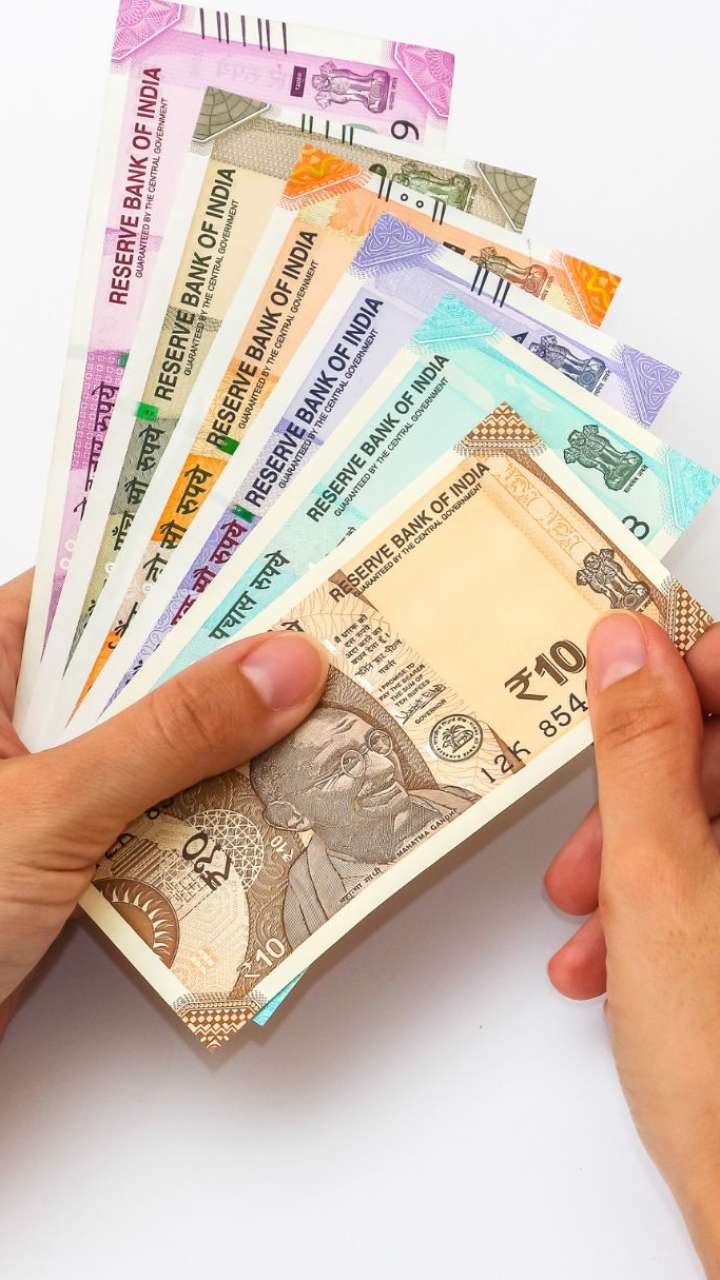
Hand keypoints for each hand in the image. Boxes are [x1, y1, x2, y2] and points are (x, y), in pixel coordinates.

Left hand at [0, 571, 326, 1037]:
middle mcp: (6, 715)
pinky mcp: (57, 849)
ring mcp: (33, 783)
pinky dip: (197, 809)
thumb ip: (167, 737)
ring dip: (218, 744)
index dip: (183, 574)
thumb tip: (281, 668)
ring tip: (314, 720)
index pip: (92, 588)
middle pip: (131, 665)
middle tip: (319, 650)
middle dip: (220, 664)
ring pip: (145, 740)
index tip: (278, 569)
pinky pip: (143, 807)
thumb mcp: (48, 809)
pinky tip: (263, 806)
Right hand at [545, 611, 719, 1273]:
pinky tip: (617, 962)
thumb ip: (641, 748)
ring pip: (710, 828)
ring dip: (636, 864)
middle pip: (719, 757)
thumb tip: (629, 645)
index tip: (608, 693)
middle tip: (588, 844)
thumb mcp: (655, 878)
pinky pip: (717, 886)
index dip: (669, 674)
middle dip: (636, 799)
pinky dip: (662, 909)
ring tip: (586, 922)